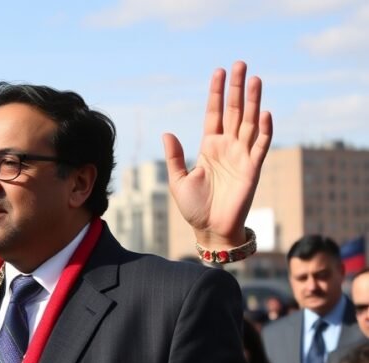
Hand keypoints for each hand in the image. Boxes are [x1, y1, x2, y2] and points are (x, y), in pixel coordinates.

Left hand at [164, 61, 272, 248]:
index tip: (219, 71)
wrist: (210, 230)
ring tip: (254, 79)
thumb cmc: (194, 207)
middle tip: (240, 64)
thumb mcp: (178, 180)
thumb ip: (175, 157)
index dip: (216, 93)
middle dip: (236, 88)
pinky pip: (260, 146)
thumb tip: (167, 133)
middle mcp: (227, 147)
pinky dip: (264, 130)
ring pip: (250, 122)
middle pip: (234, 111)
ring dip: (253, 101)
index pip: (214, 113)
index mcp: (209, 147)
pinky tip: (264, 113)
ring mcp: (241, 156)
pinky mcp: (253, 169)